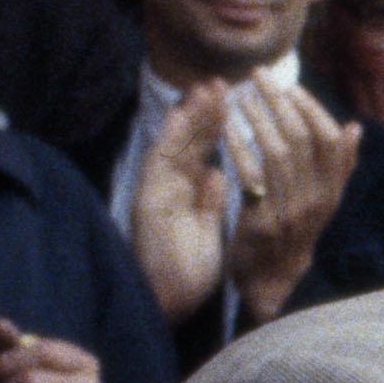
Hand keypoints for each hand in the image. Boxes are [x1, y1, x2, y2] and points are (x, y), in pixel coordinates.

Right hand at [128, 80, 232, 323]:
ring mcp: (157, 190)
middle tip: (223, 82)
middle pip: (189, 142)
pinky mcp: (149, 199)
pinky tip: (182, 114)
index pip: (203, 153)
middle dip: (205, 111)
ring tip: (207, 89)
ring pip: (174, 144)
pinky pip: (162, 163)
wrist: (168, 299)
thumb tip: (220, 175)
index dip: (217, 126)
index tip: (234, 102)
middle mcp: (170, 186)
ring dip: (190, 116)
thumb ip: (210, 200)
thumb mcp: (207, 229)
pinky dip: (172, 139)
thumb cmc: (186, 270)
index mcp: (186, 193)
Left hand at [224, 79, 357, 326]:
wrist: (273, 281)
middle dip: (279, 102)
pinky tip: (224, 128)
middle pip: (302, 140)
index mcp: (331, 192)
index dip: (311, 109)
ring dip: (257, 118)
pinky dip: (238, 148)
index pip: (329, 140)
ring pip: (277, 154)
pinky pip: (252, 177)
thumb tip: (354, 128)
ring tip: (241, 95)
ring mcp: (290, 213)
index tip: (289, 86)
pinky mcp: (262, 223)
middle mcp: (316, 201)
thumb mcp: (323, 199)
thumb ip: (338, 166)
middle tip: (258, 75)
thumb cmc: (294, 231)